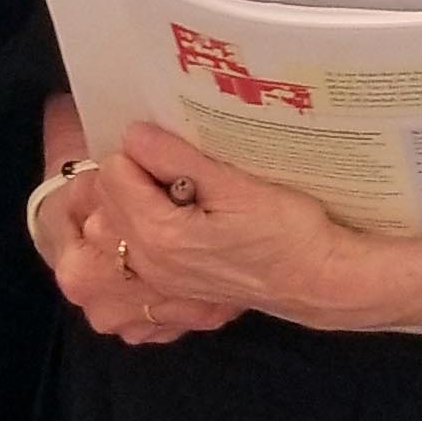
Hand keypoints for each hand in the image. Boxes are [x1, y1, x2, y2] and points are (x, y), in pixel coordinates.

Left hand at [89, 122, 368, 329]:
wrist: (317, 280)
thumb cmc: (287, 231)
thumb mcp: (236, 185)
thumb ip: (178, 160)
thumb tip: (134, 134)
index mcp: (159, 234)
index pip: (113, 173)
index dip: (141, 152)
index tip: (176, 151)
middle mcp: (148, 262)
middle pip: (104, 201)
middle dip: (132, 176)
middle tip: (178, 170)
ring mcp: (157, 279)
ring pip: (110, 229)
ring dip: (131, 204)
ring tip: (175, 194)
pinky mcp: (169, 286)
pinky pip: (129, 251)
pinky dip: (140, 229)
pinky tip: (179, 220)